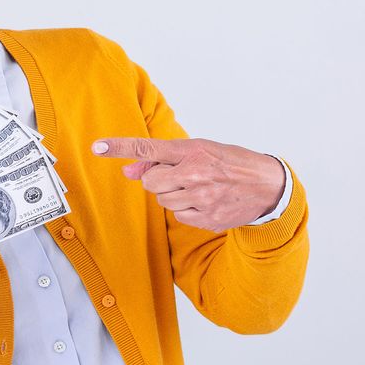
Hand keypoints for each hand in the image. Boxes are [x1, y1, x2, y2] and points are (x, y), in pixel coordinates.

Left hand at [92, 137, 285, 232]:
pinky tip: (205, 201)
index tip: (97, 146)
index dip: (120, 147)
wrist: (268, 186)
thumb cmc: (229, 163)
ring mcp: (202, 198)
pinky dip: (186, 209)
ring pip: (162, 200)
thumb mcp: (199, 151)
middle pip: (150, 181)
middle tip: (180, 175)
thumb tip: (128, 171)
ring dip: (172, 194)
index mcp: (193, 150)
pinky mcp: (207, 219)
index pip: (148, 148)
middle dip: (158, 179)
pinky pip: (179, 216)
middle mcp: (196, 173)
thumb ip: (162, 159)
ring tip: (197, 187)